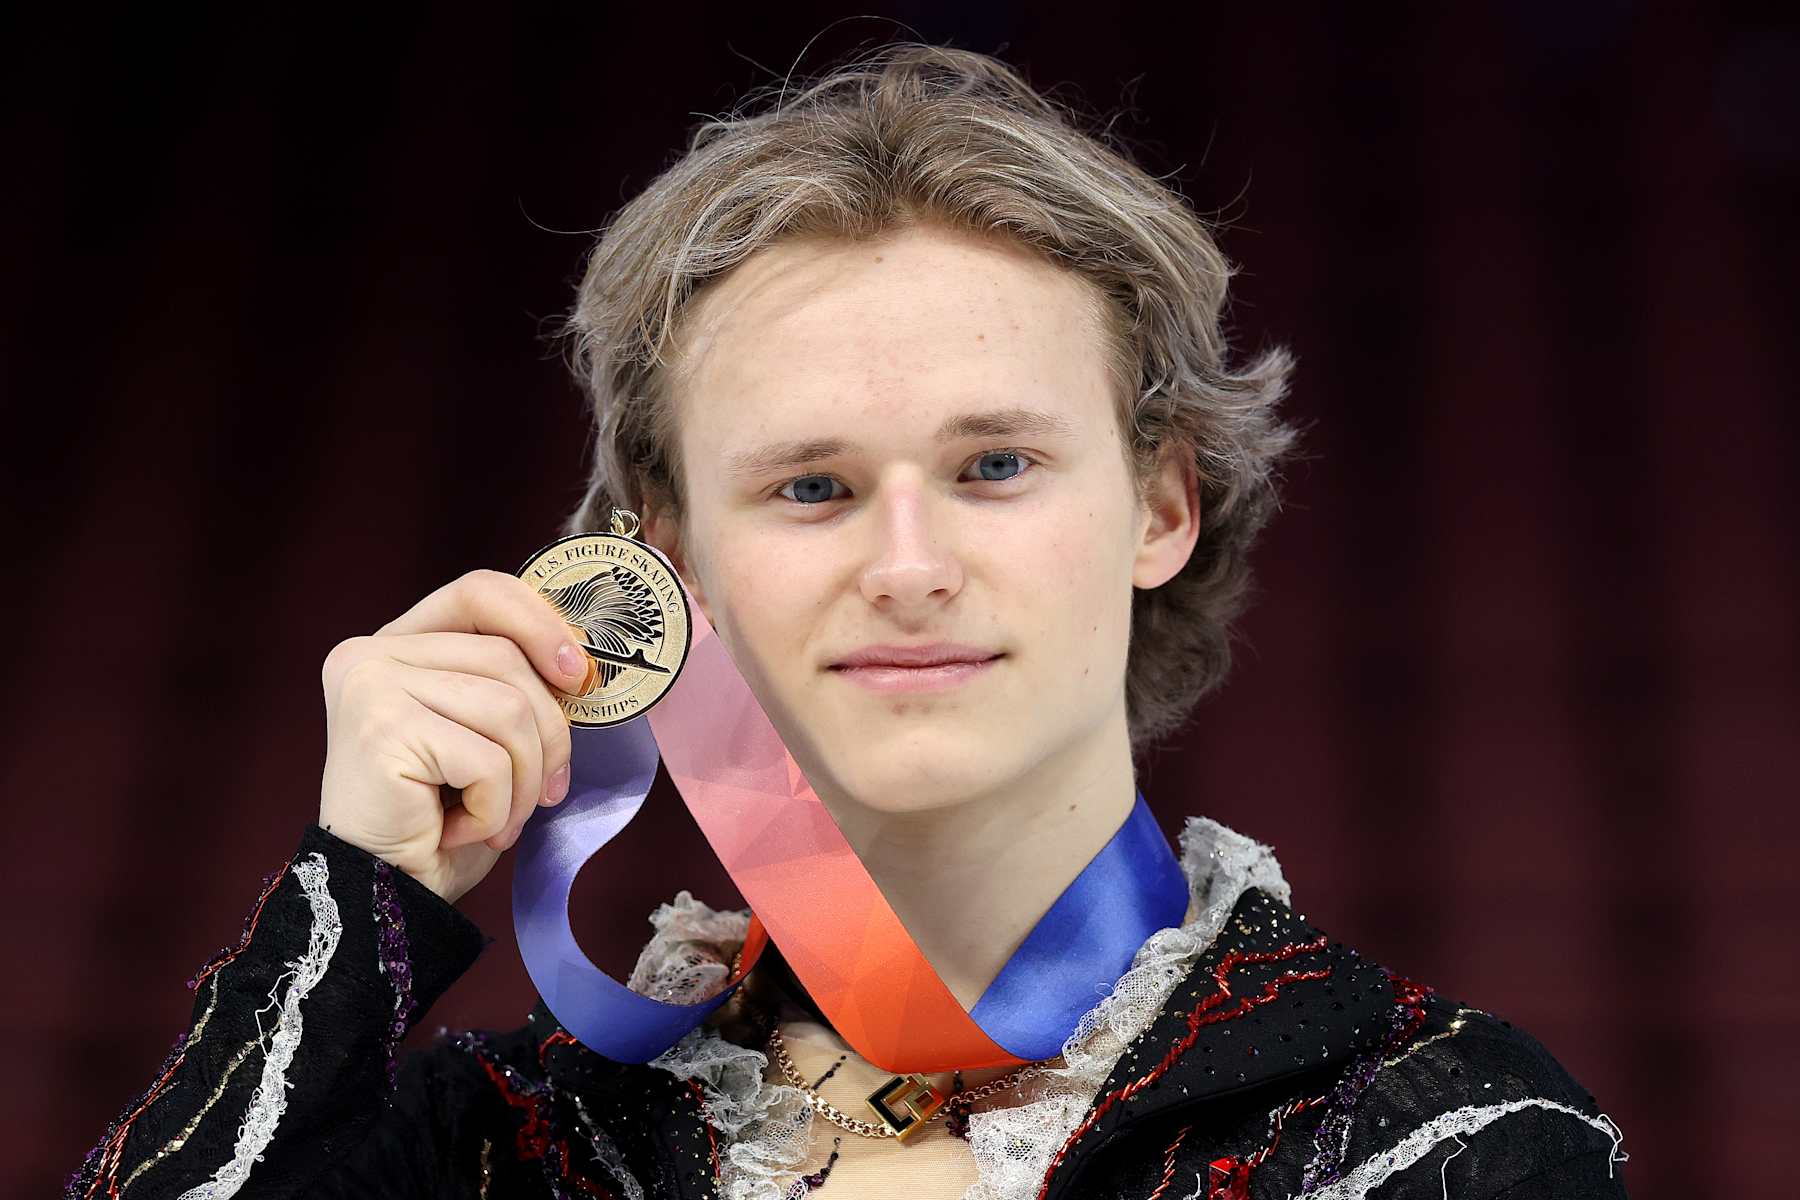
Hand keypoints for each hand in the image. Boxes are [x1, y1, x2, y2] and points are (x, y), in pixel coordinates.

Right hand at [317, 569, 595, 902]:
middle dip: (548, 735)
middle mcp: (371, 654)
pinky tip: (459, 830)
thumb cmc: (440, 823)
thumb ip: (513, 687)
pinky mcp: (380, 728)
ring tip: (495, 820)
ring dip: (524, 781)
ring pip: (507, 708)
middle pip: (506, 657)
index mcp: (398, 644)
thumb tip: (579, 664)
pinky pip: (488, 759)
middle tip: (544, 794)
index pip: (479, 592)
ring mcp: (370, 686)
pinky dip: (496, 808)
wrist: (384, 899)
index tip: (577, 674)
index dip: (539, 622)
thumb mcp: (487, 737)